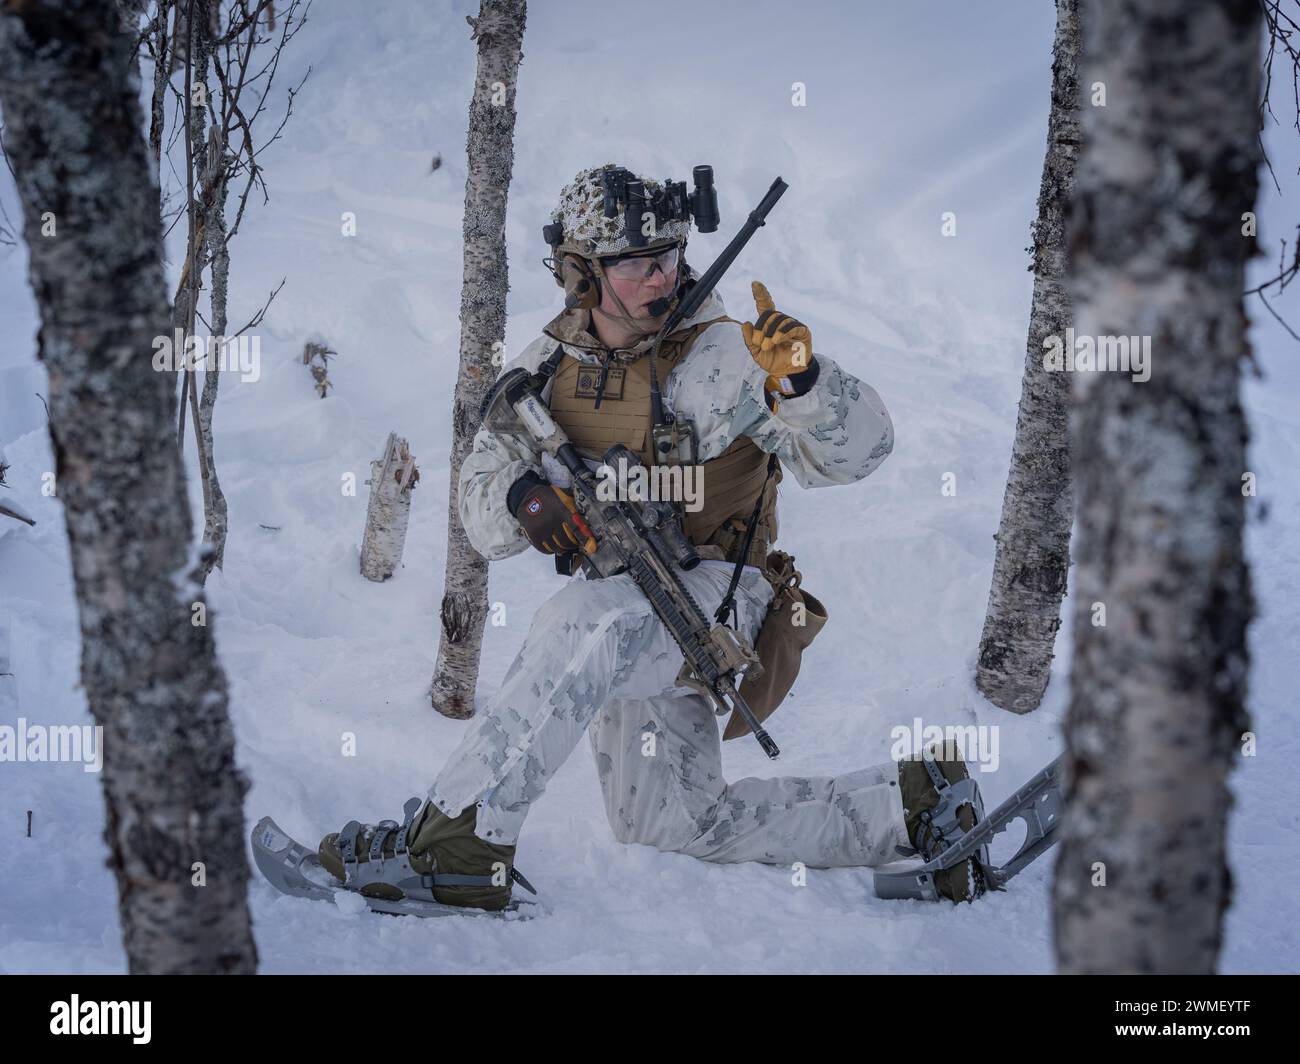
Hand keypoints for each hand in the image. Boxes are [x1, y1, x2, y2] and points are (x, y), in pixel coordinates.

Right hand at [508, 471, 595, 555]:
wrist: (527, 496)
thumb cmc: (550, 498)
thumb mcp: (564, 498)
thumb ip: (575, 511)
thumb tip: (588, 527)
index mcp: (561, 510)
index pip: (576, 527)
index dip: (585, 538)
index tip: (592, 547)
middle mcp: (551, 520)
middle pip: (568, 541)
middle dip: (574, 543)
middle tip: (576, 542)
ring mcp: (541, 529)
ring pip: (557, 547)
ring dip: (564, 547)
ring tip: (565, 543)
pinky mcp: (533, 535)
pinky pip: (546, 550)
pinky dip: (552, 549)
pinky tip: (554, 544)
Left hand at [740, 281, 814, 396]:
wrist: (787, 373)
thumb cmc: (772, 361)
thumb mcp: (756, 352)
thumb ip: (749, 340)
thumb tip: (746, 323)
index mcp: (769, 323)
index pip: (765, 305)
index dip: (761, 294)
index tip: (755, 283)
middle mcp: (781, 321)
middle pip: (770, 314)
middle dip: (761, 328)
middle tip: (759, 344)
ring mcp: (793, 325)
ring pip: (780, 320)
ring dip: (771, 333)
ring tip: (767, 346)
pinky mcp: (803, 331)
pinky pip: (792, 326)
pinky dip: (783, 333)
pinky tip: (776, 341)